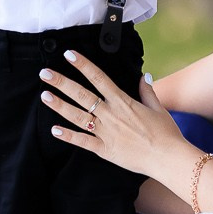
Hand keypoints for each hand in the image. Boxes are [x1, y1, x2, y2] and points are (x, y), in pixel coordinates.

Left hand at [39, 51, 182, 176]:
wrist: (168, 158)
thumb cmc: (166, 133)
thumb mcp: (158, 108)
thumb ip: (147, 91)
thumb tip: (143, 76)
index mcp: (123, 102)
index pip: (99, 78)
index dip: (83, 65)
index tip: (69, 55)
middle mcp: (111, 115)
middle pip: (82, 95)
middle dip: (62, 83)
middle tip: (45, 73)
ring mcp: (106, 133)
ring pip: (78, 116)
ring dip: (60, 106)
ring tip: (45, 96)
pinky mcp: (105, 150)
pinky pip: (83, 142)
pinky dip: (68, 136)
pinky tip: (54, 130)